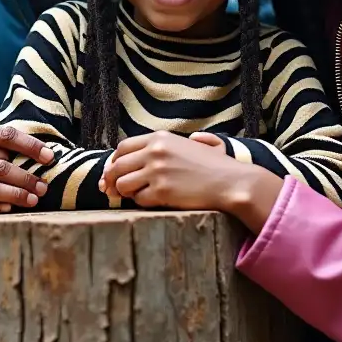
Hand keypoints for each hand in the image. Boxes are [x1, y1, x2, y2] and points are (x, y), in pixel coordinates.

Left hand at [98, 131, 271, 214]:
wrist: (231, 183)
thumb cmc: (219, 167)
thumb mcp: (204, 144)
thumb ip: (194, 140)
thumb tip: (197, 138)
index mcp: (160, 138)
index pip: (122, 147)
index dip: (114, 161)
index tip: (113, 172)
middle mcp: (155, 151)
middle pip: (117, 166)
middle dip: (110, 180)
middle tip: (110, 190)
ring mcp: (157, 171)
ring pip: (123, 184)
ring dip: (126, 193)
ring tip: (137, 195)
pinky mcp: (161, 191)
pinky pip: (138, 200)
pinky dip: (142, 203)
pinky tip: (154, 201)